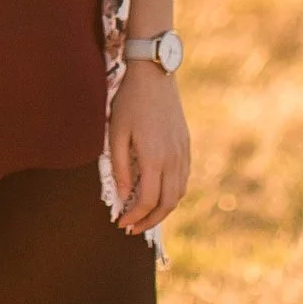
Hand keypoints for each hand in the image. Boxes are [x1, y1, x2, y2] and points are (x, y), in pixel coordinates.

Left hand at [107, 62, 190, 233]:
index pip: (147, 200)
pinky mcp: (186, 146)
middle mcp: (173, 160)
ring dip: (162, 211)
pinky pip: (183, 180)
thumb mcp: (116, 132)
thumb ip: (120, 166)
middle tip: (132, 229)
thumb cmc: (129, 101)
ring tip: (144, 217)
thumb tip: (124, 195)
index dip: (134, 216)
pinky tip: (158, 195)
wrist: (154, 75)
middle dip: (149, 221)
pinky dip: (172, 194)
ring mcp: (183, 153)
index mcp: (154, 158)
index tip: (121, 223)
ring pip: (178, 194)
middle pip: (166, 204)